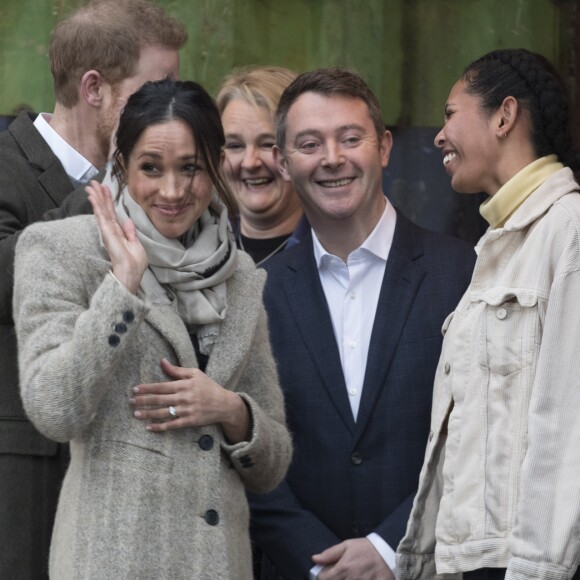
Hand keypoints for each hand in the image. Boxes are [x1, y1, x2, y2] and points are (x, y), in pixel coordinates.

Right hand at [86, 180, 146, 293]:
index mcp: (120, 233)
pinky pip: (101, 216)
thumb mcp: (136, 245)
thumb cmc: (134, 263)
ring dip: (96, 197)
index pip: (113, 214)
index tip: (105, 189)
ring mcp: (108, 231)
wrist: (131, 273)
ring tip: (90, 186)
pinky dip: (97, 206)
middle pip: (105, 209)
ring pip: (101, 211)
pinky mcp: (106, 233)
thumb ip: (130, 233)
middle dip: (100, 196)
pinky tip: (92, 197)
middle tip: (93, 182)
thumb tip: (127, 220)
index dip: (109, 201)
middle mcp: (112, 230)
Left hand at [130, 358, 250, 441]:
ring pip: (163, 412)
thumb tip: (162, 361)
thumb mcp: (195, 374)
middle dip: (143, 401)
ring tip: (136, 414)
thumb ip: (177, 370)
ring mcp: (186, 410)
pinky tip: (149, 427)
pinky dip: (160, 427)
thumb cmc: (208, 387)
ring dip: (148, 414)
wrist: (224, 404)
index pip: (161, 386)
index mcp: (184, 385)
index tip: (135, 389)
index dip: (147, 388)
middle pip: (159, 400)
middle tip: (130, 402)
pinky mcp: (189, 421)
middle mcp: (184, 397)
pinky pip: (172, 425)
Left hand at [313, 538, 394, 579]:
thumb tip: (314, 558)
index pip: (324, 578)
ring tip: (349, 576)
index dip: (323, 577)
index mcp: (343, 568)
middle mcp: (350, 579)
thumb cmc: (366, 549)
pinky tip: (359, 579)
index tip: (326, 574)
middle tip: (340, 574)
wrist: (388, 553)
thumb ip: (330, 553)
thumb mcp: (348, 545)